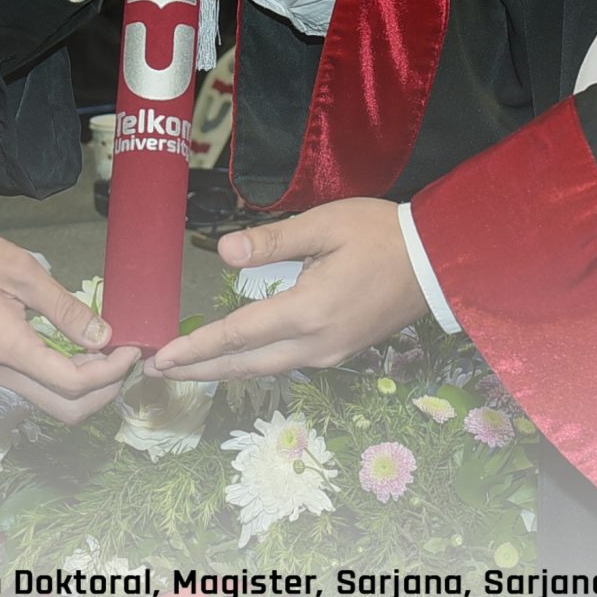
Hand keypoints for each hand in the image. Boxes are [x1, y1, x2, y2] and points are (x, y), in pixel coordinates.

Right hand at [0, 227, 140, 422]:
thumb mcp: (17, 269)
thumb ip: (62, 306)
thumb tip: (102, 334)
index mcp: (11, 349)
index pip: (74, 383)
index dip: (111, 371)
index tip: (131, 346)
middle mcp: (2, 374)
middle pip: (67, 409)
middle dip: (106, 391)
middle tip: (124, 356)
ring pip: (51, 403)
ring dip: (87, 387)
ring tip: (107, 351)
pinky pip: (35, 387)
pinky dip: (65, 378)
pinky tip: (77, 348)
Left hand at [148, 199, 426, 381]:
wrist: (436, 262)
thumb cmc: (380, 235)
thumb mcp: (325, 225)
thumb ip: (272, 241)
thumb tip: (223, 252)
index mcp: (308, 311)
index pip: (238, 335)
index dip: (197, 346)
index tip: (163, 356)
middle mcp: (316, 344)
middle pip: (246, 364)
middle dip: (201, 369)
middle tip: (160, 370)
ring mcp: (331, 354)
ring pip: (266, 369)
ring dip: (225, 370)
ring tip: (190, 367)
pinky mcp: (341, 352)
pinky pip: (286, 364)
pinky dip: (253, 364)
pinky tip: (238, 357)